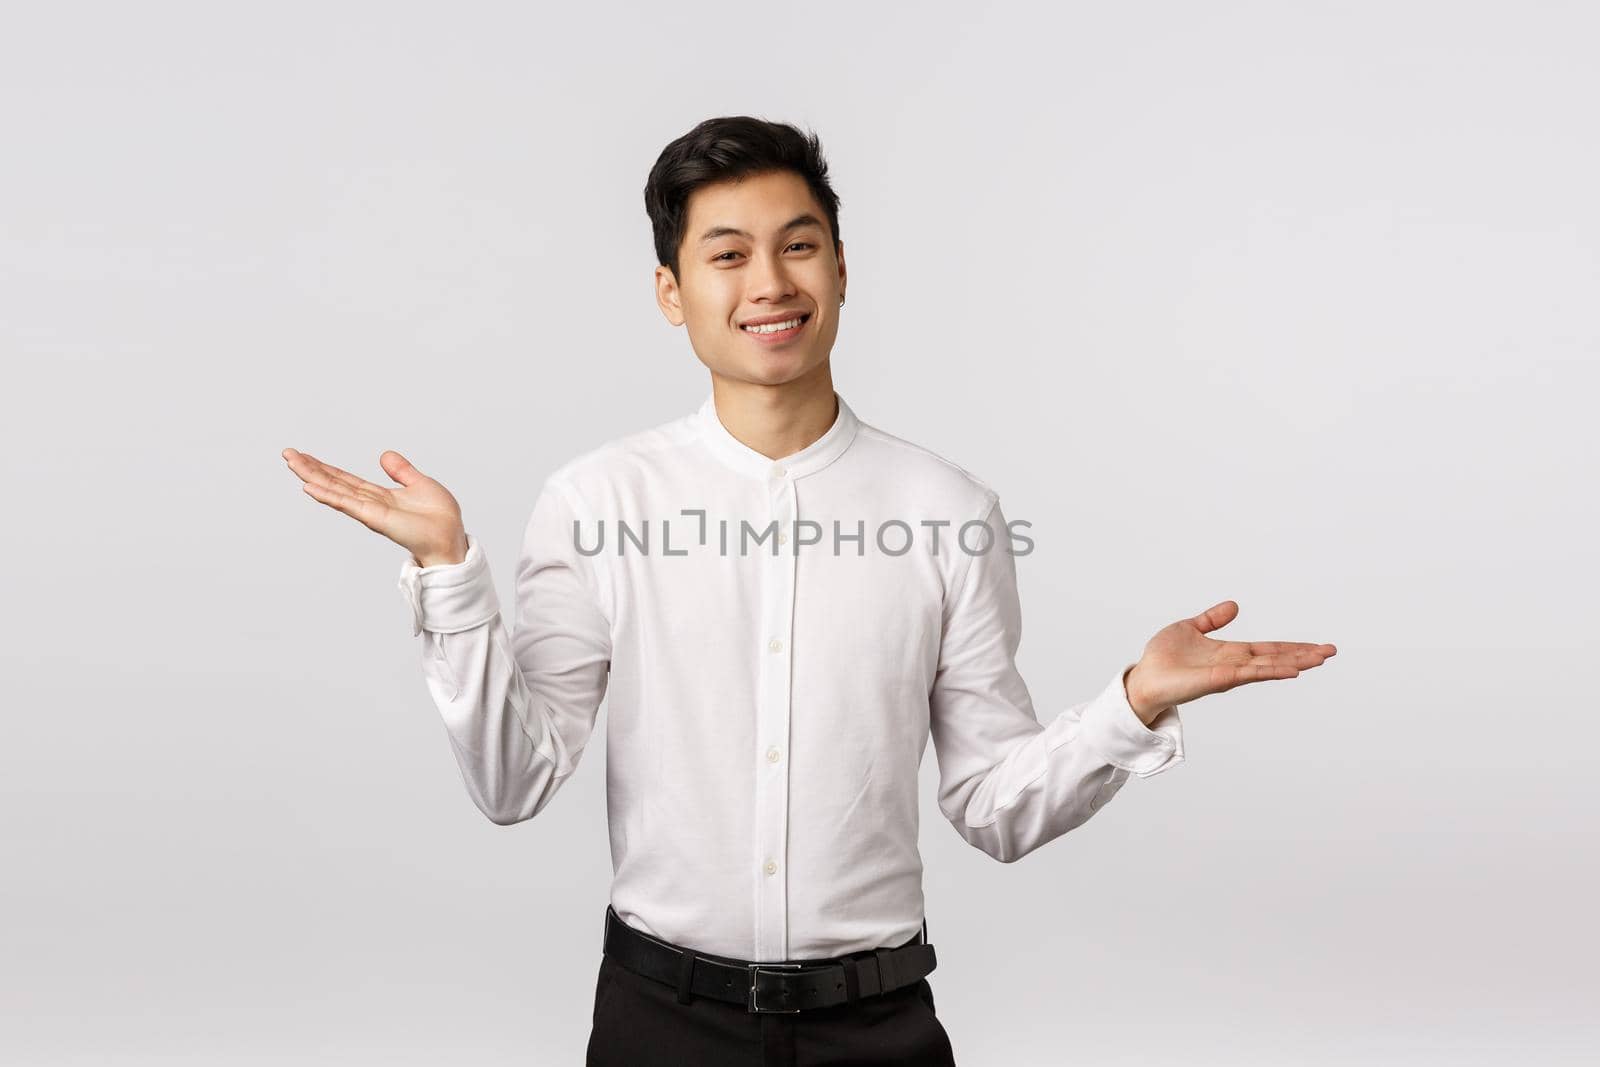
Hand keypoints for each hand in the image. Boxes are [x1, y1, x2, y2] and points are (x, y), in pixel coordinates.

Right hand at [282, 447, 468, 565]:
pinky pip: (347, 504)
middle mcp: (369, 504)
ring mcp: (369, 511)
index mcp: (379, 496)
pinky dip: (328, 495)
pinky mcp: (375, 517)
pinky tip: (310, 487)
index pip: (346, 479)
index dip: (325, 468)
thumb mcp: (420, 483)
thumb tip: (384, 455)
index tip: (305, 455)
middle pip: (334, 483)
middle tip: (287, 454)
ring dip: (312, 477)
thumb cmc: (440, 518)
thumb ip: (401, 471)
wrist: (451, 537)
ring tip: (291, 463)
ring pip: (334, 491)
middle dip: (311, 469)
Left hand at [1123, 600, 1335, 724]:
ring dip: (1294, 662)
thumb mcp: (1189, 628)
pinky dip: (1270, 671)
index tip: (1317, 647)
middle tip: (1331, 652)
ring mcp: (1229, 673)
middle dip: (1303, 656)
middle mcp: (1234, 664)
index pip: (1268, 649)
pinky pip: (1249, 673)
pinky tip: (1290, 670)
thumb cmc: (1161, 659)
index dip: (1292, 647)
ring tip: (1320, 659)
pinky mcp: (1218, 679)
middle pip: (1276, 658)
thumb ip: (1212, 619)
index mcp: (1230, 653)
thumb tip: (1234, 605)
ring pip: (1268, 666)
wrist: (1143, 679)